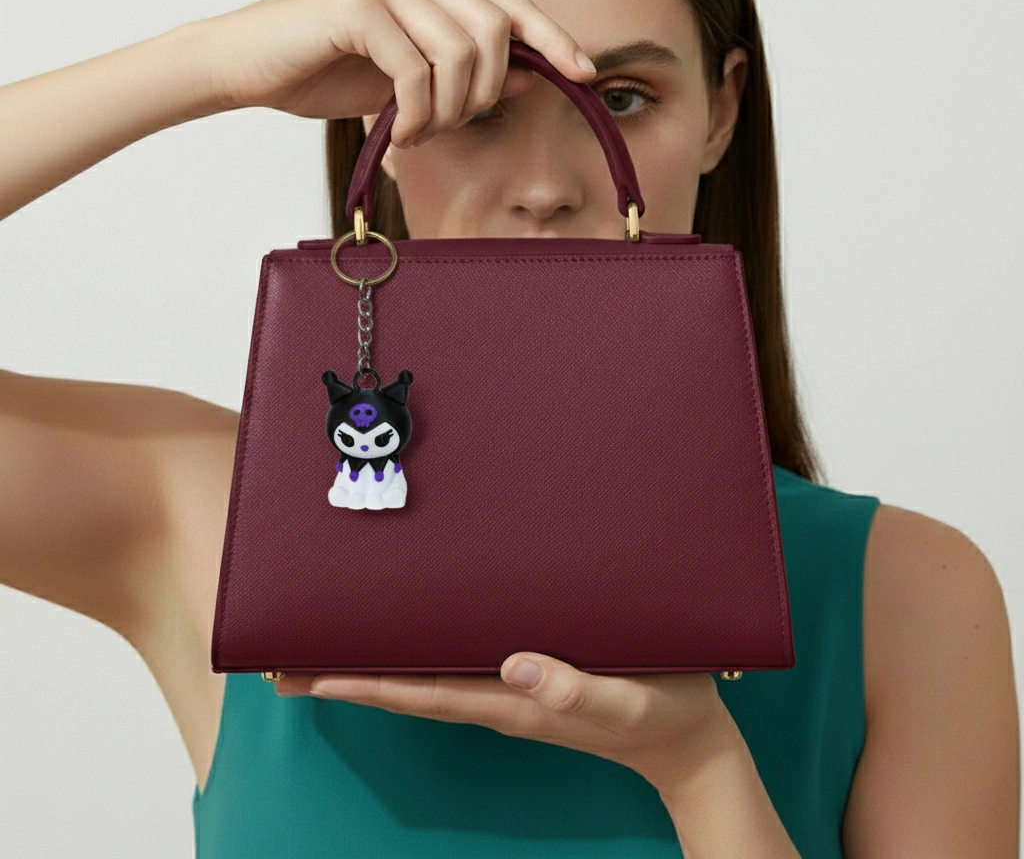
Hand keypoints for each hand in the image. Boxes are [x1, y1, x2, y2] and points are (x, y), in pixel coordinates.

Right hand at [191, 0, 596, 146]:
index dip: (554, 39)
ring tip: (414, 133)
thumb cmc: (324, 70)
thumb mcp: (407, 79)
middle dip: (484, 95)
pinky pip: (416, 71)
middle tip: (445, 128)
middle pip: (496, 33)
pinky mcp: (359, 6)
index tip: (587, 74)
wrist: (246, 66)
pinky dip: (414, 115)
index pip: (509, 7)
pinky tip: (394, 133)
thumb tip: (532, 79)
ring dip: (446, 111)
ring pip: (461, 54)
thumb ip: (462, 73)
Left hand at [275, 652, 741, 798]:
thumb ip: (573, 689)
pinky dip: (421, 656)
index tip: (306, 674)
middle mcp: (501, 697)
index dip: (361, 684)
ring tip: (329, 650)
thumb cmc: (661, 711)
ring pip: (427, 678)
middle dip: (348, 675)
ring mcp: (512, 690)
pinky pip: (459, 667)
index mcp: (513, 704)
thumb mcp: (624, 701)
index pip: (420, 695)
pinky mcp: (531, 679)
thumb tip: (512, 666)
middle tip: (288, 663)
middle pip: (408, 689)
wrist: (689, 739)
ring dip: (377, 666)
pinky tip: (412, 638)